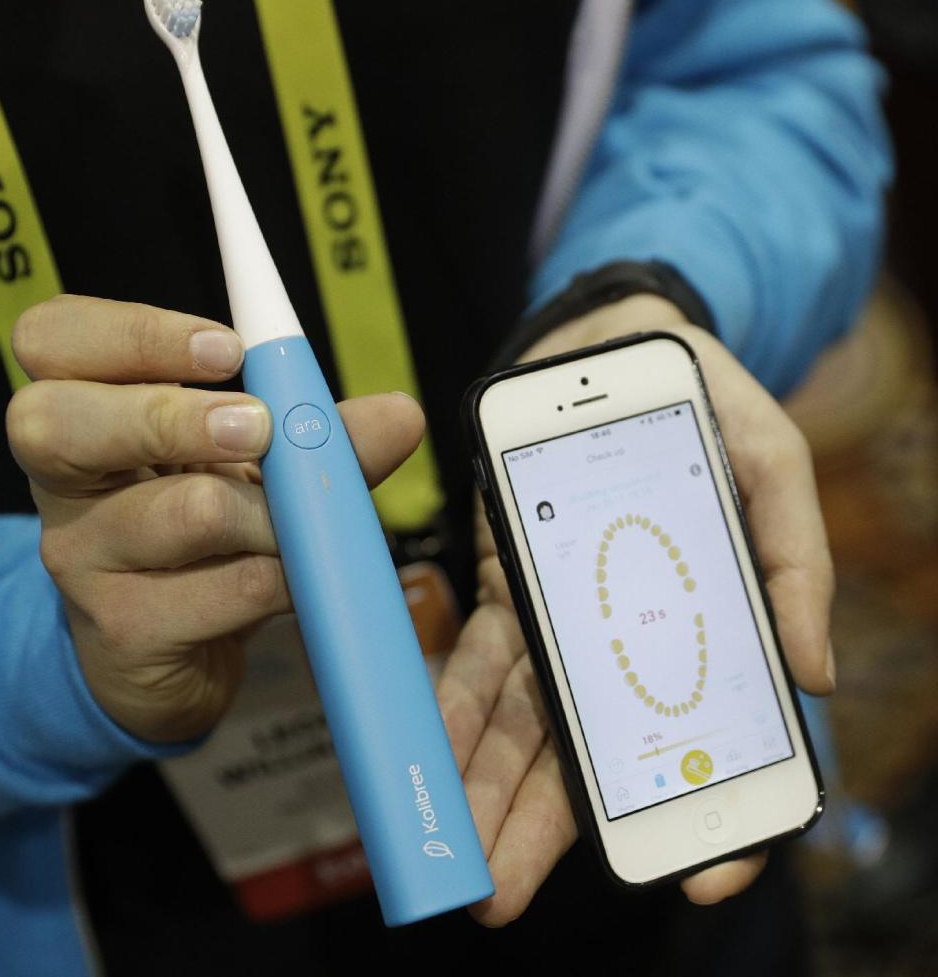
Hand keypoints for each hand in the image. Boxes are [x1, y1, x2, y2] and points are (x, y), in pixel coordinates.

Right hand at [6, 294, 423, 743]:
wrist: (171, 649)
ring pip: (172, 514)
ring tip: (298, 522)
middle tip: (256, 428)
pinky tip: (295, 580)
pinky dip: (281, 578)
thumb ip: (317, 433)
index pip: (52, 339)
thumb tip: (401, 414)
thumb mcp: (249, 466)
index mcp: (85, 411)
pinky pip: (221, 593)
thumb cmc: (200, 533)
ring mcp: (84, 561)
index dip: (134, 332)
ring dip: (266, 511)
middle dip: (172, 415)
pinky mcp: (125, 633)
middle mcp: (64, 482)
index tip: (229, 347)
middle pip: (54, 421)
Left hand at [436, 294, 834, 923]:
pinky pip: (481, 654)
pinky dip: (454, 703)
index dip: (714, 813)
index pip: (714, 738)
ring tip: (460, 849)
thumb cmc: (705, 405)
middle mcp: (629, 639)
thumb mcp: (771, 462)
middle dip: (552, 823)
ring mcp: (563, 615)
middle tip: (507, 891)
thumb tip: (813, 670)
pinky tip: (429, 750)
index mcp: (706, 627)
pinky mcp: (507, 581)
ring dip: (490, 785)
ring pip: (527, 718)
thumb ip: (796, 556)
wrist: (613, 349)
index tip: (694, 878)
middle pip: (596, 749)